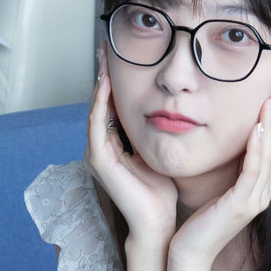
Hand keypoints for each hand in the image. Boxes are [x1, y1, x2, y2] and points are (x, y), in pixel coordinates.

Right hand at [85, 47, 178, 250]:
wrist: (157, 224)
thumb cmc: (162, 192)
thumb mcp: (160, 151)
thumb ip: (159, 131)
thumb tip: (175, 108)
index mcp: (115, 146)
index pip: (112, 106)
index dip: (115, 81)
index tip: (121, 56)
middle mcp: (102, 148)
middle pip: (100, 103)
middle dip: (102, 75)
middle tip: (106, 46)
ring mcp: (97, 154)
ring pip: (96, 110)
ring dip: (99, 83)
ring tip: (104, 59)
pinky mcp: (99, 161)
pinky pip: (97, 125)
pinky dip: (100, 103)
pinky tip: (106, 84)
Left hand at [167, 81, 270, 270]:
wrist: (187, 254)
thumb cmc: (196, 223)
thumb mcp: (215, 190)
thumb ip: (226, 172)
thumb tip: (227, 147)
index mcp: (256, 189)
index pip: (270, 148)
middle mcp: (261, 194)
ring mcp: (255, 201)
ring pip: (268, 156)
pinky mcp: (242, 205)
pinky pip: (253, 171)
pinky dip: (257, 148)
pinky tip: (258, 128)